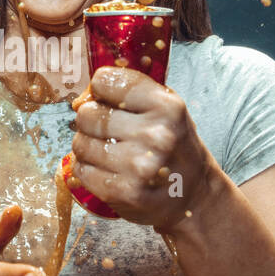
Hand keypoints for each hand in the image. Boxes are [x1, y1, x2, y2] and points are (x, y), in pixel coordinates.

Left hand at [69, 66, 215, 231]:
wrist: (194, 194)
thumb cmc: (174, 146)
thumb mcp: (165, 108)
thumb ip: (127, 93)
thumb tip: (80, 100)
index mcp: (167, 106)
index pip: (104, 81)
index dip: (100, 90)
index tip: (108, 100)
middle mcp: (155, 135)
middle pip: (87, 114)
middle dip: (92, 121)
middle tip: (109, 131)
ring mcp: (138, 166)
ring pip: (80, 143)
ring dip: (88, 147)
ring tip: (111, 153)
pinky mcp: (122, 192)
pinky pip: (81, 170)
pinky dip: (88, 170)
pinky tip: (109, 171)